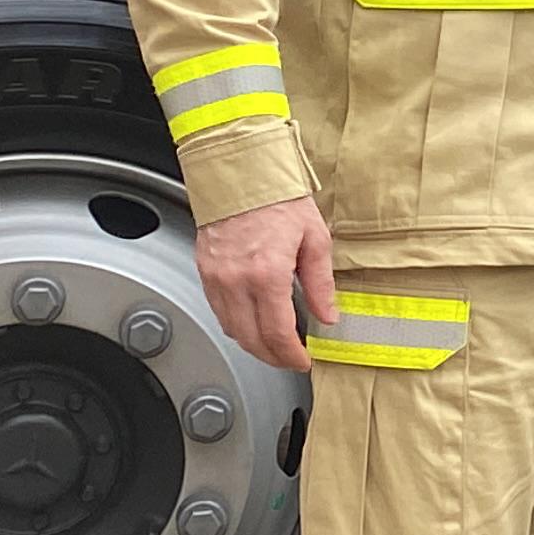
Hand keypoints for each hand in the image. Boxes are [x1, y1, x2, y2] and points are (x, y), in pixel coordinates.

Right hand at [194, 196, 334, 372]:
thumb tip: (328, 314)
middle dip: (274, 357)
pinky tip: (253, 323)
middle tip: (292, 359)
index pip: (278, 333)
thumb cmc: (278, 198)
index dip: (292, 355)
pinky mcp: (205, 273)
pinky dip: (237, 326)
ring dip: (254, 345)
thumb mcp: (315, 238)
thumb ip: (320, 283)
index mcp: (267, 273)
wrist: (241, 174)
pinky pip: (219, 312)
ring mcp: (216, 279)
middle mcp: (237, 281)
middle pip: (252, 340)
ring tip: (276, 346)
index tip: (304, 360)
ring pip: (232, 330)